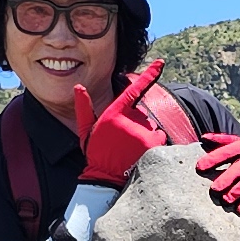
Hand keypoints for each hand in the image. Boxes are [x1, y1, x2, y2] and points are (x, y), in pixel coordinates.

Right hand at [66, 57, 171, 188]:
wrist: (106, 178)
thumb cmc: (95, 154)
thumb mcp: (85, 131)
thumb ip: (84, 108)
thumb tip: (78, 87)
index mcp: (114, 113)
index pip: (134, 89)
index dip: (150, 74)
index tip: (160, 62)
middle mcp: (130, 120)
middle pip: (141, 113)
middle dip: (135, 122)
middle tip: (123, 139)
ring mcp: (143, 132)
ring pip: (150, 125)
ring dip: (144, 133)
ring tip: (130, 148)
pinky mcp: (153, 144)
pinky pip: (159, 136)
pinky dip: (153, 142)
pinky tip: (140, 152)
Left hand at [195, 132, 239, 214]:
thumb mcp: (238, 144)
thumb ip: (221, 141)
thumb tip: (203, 138)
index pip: (226, 152)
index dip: (212, 159)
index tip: (199, 167)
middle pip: (238, 169)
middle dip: (226, 179)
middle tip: (214, 189)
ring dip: (236, 192)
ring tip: (226, 200)